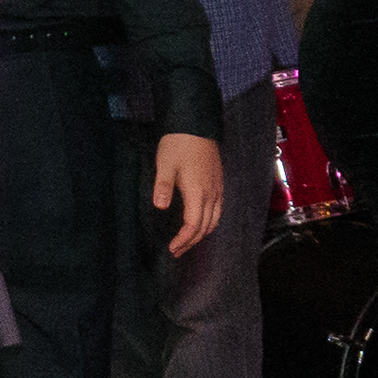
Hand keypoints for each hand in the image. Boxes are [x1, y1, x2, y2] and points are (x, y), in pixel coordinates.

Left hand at [152, 134, 225, 255]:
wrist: (195, 126)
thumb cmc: (178, 144)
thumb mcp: (165, 164)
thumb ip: (163, 186)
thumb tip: (159, 206)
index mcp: (198, 192)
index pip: (193, 225)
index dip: (184, 240)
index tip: (173, 248)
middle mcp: (211, 193)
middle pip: (205, 226)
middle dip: (191, 242)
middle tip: (177, 251)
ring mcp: (217, 188)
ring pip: (214, 219)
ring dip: (201, 233)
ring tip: (187, 241)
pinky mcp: (218, 182)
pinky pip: (218, 209)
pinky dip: (209, 222)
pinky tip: (200, 222)